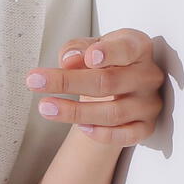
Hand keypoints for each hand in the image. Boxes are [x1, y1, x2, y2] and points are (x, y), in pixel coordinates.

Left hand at [25, 27, 162, 147]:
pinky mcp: (146, 126)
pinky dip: (101, 134)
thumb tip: (69, 61)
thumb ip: (77, 49)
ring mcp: (149, 103)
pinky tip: (80, 128)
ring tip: (45, 107)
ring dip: (75, 112)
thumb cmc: (104, 62)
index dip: (109, 52)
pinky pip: (126, 135)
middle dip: (68, 83)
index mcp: (138, 48)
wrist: (119, 88)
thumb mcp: (88, 48)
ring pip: (113, 112)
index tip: (88, 57)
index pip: (127, 48)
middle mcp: (148, 75)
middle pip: (109, 82)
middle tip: (34, 81)